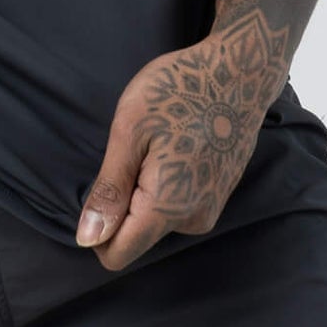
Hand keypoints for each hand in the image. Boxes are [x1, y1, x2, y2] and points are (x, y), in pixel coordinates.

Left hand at [74, 15, 286, 269]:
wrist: (239, 72)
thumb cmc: (179, 90)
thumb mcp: (130, 128)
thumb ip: (110, 188)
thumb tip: (88, 238)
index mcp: (166, 208)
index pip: (116, 254)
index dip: (96, 227)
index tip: (102, 181)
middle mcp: (192, 221)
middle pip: (136, 235)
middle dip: (125, 199)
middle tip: (135, 148)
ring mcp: (210, 210)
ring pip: (156, 217)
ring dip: (147, 188)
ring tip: (160, 140)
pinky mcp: (218, 196)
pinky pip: (178, 204)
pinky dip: (167, 181)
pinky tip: (177, 142)